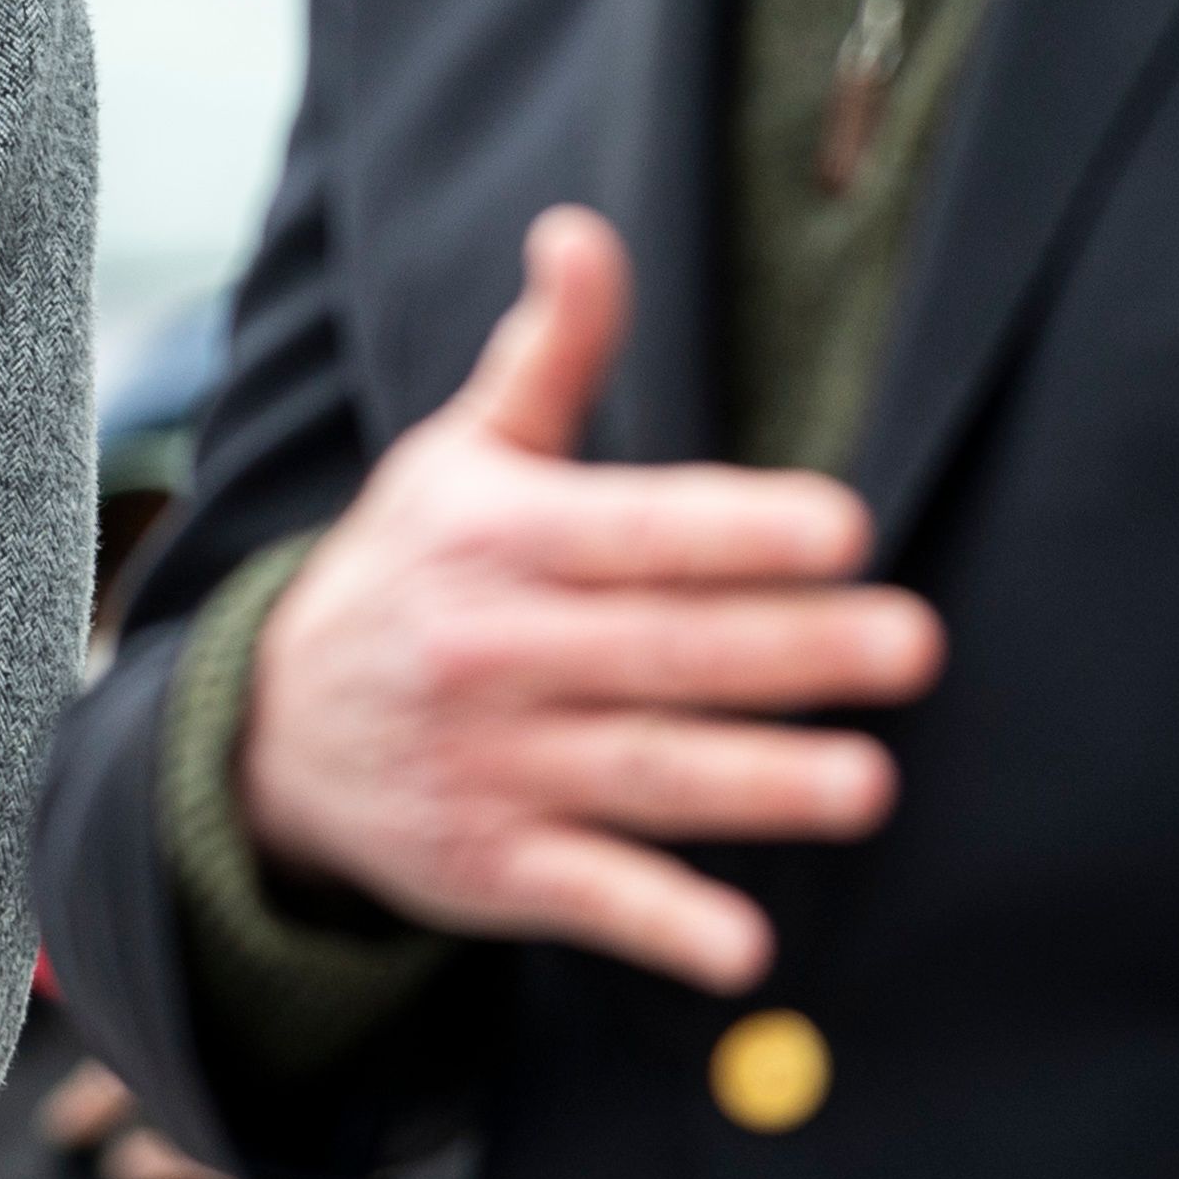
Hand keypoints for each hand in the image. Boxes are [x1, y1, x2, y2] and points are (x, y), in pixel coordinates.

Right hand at [240, 206, 942, 987]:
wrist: (265, 736)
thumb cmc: (407, 574)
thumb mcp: (456, 456)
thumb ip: (546, 354)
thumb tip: (583, 230)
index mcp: (500, 538)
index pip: (638, 530)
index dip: (739, 529)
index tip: (845, 527)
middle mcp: (493, 650)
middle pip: (662, 652)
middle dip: (790, 650)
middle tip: (913, 646)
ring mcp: (491, 765)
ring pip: (641, 776)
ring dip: (756, 785)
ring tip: (869, 786)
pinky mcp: (490, 867)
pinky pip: (587, 897)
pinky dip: (662, 927)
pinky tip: (745, 947)